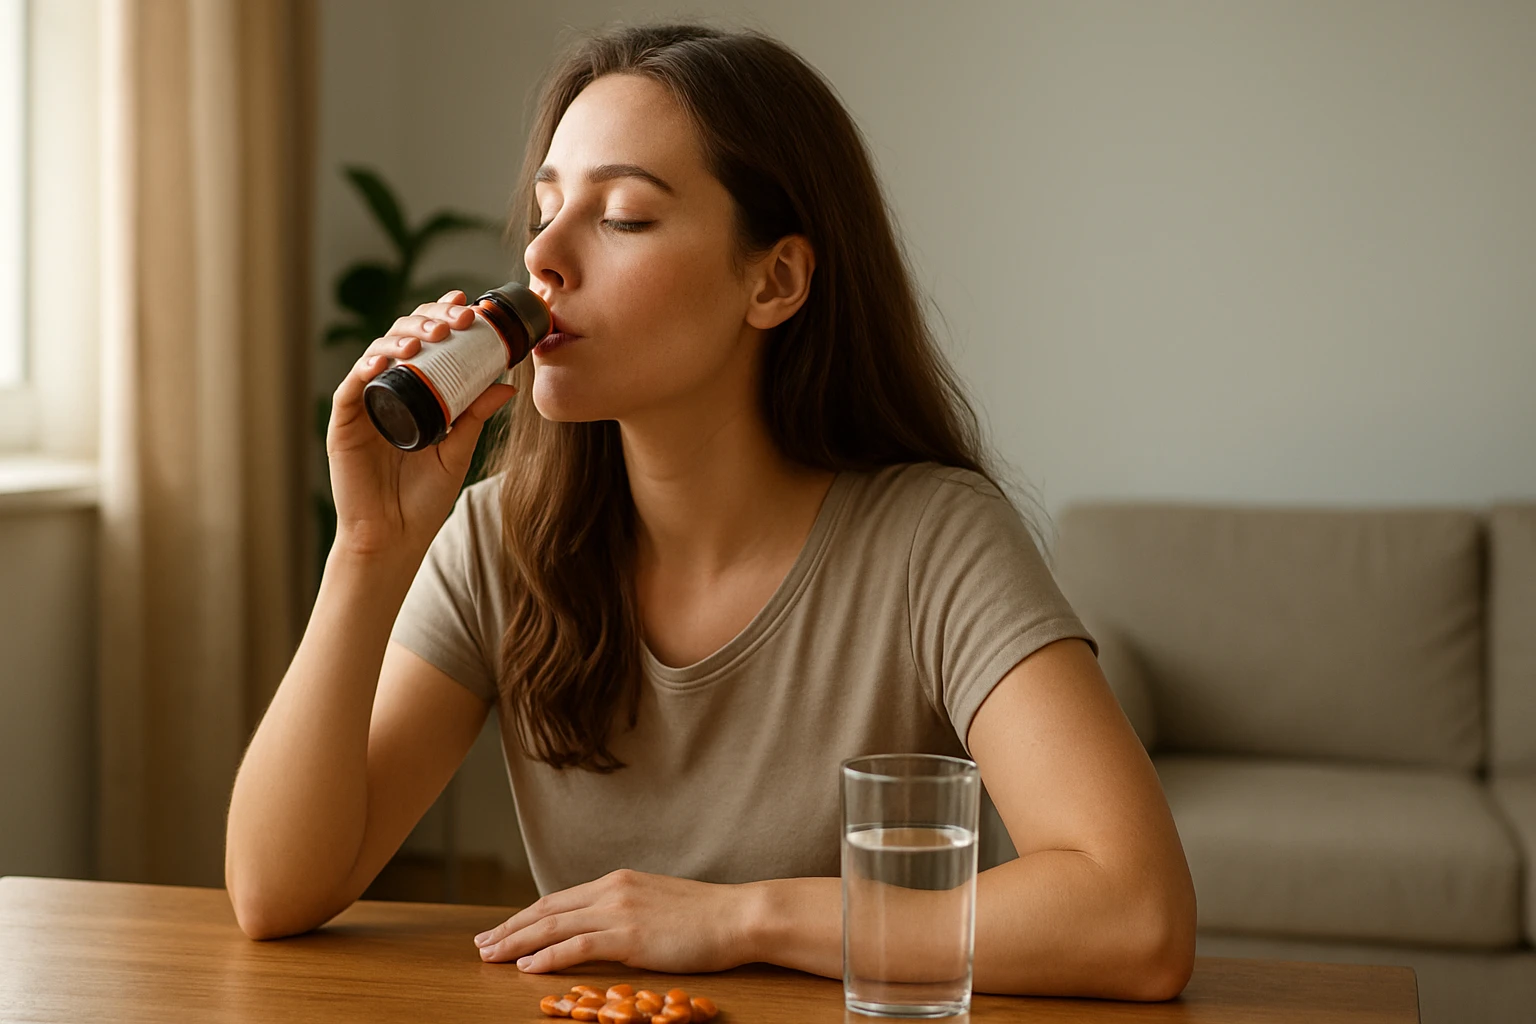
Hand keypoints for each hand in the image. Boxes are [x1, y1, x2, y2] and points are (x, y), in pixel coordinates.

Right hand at [326, 289, 517, 559]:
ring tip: (427, 337)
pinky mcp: (343, 425)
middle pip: (401, 338)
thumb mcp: (458, 450)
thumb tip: (507, 382)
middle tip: (455, 320)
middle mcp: (387, 391)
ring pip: (376, 353)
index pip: (426, 343)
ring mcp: (363, 406)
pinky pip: (351, 388)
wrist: (395, 538)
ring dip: (401, 338)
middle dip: (427, 320)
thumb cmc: (423, 498)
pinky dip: (366, 368)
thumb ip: (475, 415)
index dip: (441, 318)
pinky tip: (384, 360)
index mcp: (413, 392)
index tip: (468, 306)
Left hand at [473, 869, 759, 974]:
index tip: (501, 930)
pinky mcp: (629, 935)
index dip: (525, 916)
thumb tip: (602, 929)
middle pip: (546, 910)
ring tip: (491, 957)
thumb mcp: (657, 905)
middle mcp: (612, 890)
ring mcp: (619, 910)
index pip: (558, 900)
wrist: (738, 915)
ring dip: (516, 943)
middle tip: (481, 946)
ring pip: (553, 926)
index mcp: (617, 881)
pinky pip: (576, 945)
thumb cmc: (706, 917)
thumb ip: (626, 911)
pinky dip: (547, 956)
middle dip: (510, 929)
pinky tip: (527, 967)